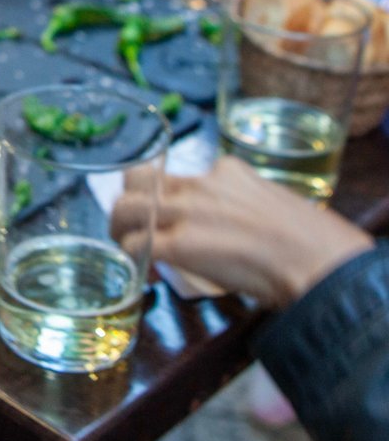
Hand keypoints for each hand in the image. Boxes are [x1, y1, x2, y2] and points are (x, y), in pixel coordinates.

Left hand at [110, 157, 374, 308]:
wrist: (319, 263)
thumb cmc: (312, 243)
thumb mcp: (272, 203)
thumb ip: (244, 204)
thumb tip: (235, 225)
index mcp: (225, 172)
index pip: (178, 172)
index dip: (164, 193)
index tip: (165, 209)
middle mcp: (199, 186)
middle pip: (138, 179)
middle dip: (129, 200)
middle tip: (130, 222)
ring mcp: (186, 214)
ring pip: (128, 208)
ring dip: (120, 226)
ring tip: (124, 243)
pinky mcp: (179, 245)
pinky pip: (138, 245)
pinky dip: (132, 255)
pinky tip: (137, 268)